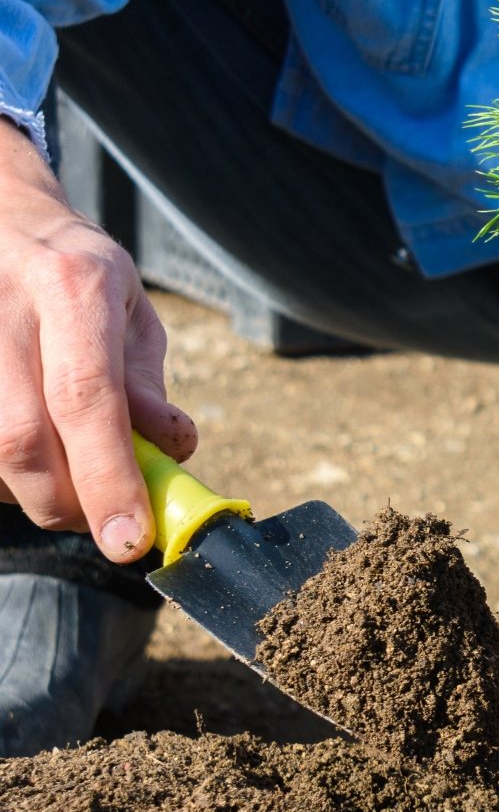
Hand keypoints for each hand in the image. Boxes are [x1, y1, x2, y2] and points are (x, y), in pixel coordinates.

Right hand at [0, 120, 195, 561]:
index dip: (108, 478)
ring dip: (28, 491)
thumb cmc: (75, 272)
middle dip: (66, 503)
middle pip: (21, 439)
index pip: (88, 399)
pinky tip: (23, 460)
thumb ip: (146, 384)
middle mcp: (6, 305)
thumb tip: (169, 454)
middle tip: (102, 523)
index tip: (130, 540)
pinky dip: (0, 473)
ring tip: (64, 478)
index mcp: (75, 287)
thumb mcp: (131, 310)